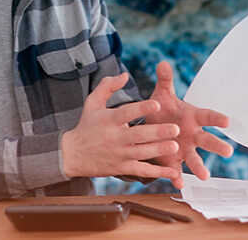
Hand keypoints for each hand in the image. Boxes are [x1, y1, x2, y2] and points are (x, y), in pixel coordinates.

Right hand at [60, 73, 182, 179]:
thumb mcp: (92, 103)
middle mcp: (114, 138)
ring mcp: (119, 155)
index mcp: (108, 120)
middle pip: (138, 135)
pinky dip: (158, 173)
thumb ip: (108, 86)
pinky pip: (142, 171)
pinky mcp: (122, 169)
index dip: (141, 108)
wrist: (71, 155)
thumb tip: (124, 75)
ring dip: (159, 150)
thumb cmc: (85, 126)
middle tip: (175, 128)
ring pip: (142, 153)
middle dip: (158, 132)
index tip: (157, 104)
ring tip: (176, 146)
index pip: (126, 113)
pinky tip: (173, 172)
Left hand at [146, 61, 233, 188]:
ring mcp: (184, 149)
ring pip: (194, 159)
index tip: (227, 120)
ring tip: (204, 177)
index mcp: (193, 117)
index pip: (208, 116)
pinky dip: (177, 178)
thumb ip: (165, 80)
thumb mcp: (162, 94)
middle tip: (228, 151)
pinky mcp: (173, 161)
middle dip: (217, 145)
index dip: (217, 118)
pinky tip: (179, 185)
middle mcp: (193, 134)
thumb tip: (163, 63)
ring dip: (199, 167)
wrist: (152, 125)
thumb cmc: (162, 108)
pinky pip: (177, 171)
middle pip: (207, 140)